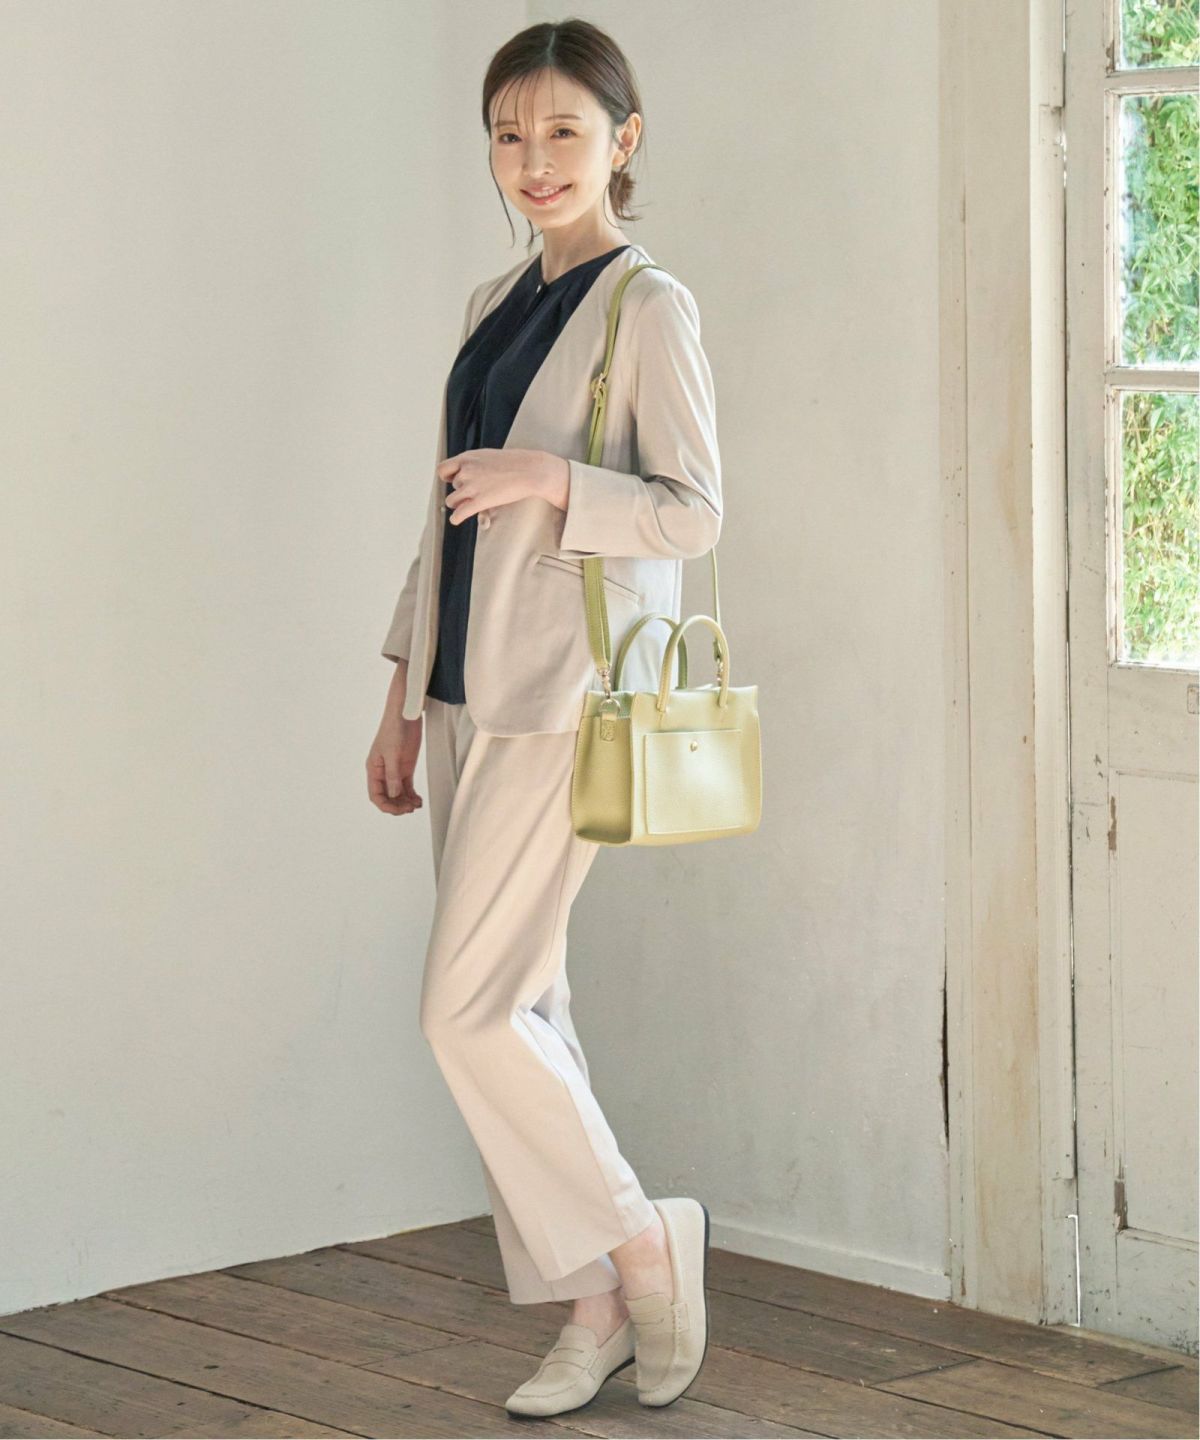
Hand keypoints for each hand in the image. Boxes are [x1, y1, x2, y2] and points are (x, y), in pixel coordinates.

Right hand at [367, 665, 423, 815]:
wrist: (405, 714)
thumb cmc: (394, 730)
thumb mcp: (393, 753)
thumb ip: (393, 775)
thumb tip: (393, 795)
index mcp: (374, 769)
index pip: (376, 795)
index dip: (385, 805)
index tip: (398, 810)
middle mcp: (383, 773)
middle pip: (387, 797)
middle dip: (397, 805)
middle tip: (410, 809)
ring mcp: (394, 770)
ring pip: (397, 794)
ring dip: (405, 802)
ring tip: (416, 806)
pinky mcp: (405, 767)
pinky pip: (406, 787)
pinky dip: (411, 796)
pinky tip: (418, 801)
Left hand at [439, 449, 569, 523]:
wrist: (530, 470)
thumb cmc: (514, 462)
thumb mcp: (488, 456)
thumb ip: (474, 463)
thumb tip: (465, 473)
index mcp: (467, 458)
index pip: (442, 469)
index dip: (447, 477)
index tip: (453, 481)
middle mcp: (466, 471)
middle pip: (452, 486)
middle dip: (462, 490)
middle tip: (476, 492)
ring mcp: (472, 487)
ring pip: (452, 501)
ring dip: (459, 504)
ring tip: (468, 505)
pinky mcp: (479, 501)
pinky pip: (459, 514)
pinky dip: (456, 518)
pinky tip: (457, 519)